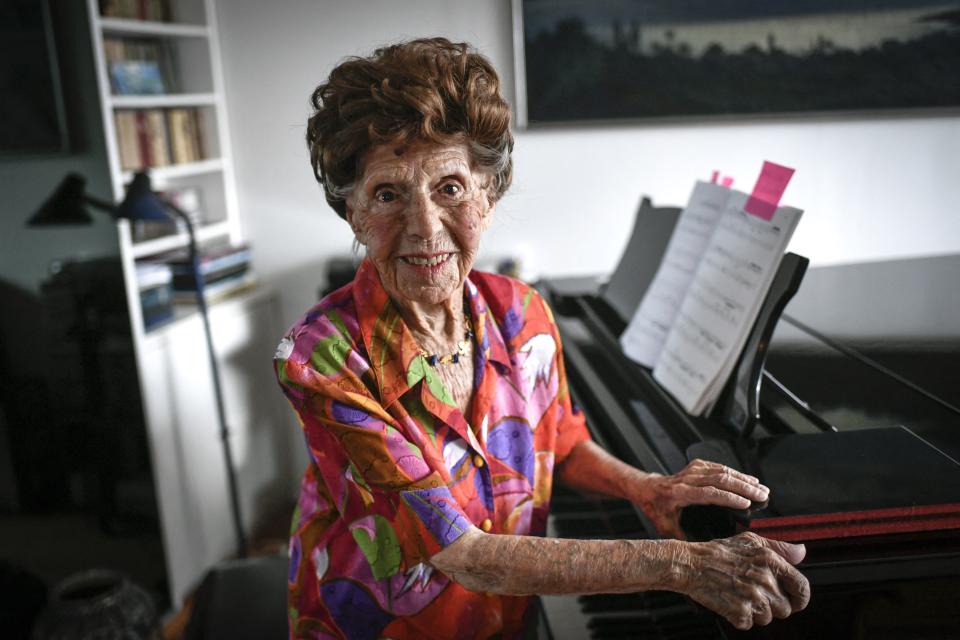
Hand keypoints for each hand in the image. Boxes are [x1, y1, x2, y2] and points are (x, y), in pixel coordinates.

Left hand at [634, 459, 768, 537]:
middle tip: (763, 495)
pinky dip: (737, 473)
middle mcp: (686, 479)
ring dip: (744, 479)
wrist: (647, 488)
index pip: (708, 493)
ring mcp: (692, 469)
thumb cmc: (656, 509)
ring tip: (762, 489)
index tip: (747, 503)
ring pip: (722, 471)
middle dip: (744, 487)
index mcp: (679, 493)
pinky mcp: (697, 465)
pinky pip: (720, 467)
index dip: (729, 497)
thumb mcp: (665, 527)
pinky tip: (750, 479)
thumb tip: (703, 552)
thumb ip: (683, 538)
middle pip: (719, 479)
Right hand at [676, 532, 810, 629]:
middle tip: (756, 593)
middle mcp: (765, 581)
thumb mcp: (750, 541)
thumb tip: (801, 552)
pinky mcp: (740, 612)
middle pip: (786, 608)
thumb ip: (780, 547)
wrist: (691, 565)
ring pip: (769, 618)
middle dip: (773, 605)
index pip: (802, 588)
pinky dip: (740, 617)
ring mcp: (753, 598)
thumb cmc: (720, 552)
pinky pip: (750, 624)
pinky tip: (731, 601)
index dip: (801, 597)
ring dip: (757, 612)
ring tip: (741, 595)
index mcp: (771, 562)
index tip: (795, 600)